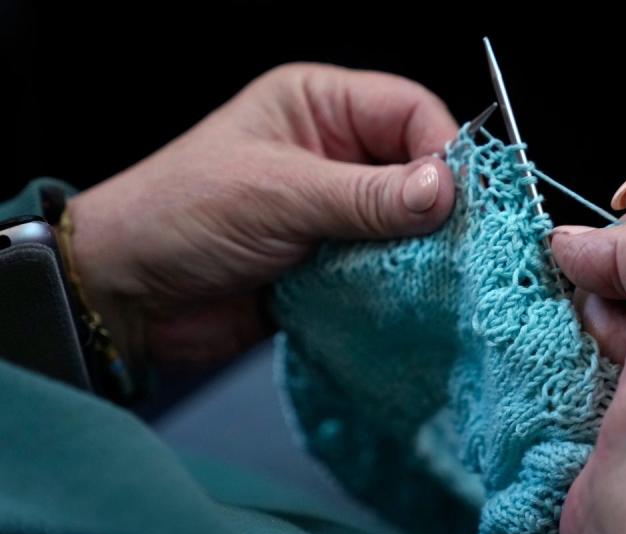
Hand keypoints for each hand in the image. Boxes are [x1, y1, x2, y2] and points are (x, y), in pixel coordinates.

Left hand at [69, 64, 457, 364]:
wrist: (128, 297)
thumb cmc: (181, 216)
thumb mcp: (278, 194)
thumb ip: (366, 197)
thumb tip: (444, 192)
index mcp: (319, 107)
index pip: (409, 112)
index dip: (445, 150)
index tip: (463, 199)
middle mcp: (335, 155)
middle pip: (418, 171)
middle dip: (438, 209)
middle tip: (462, 246)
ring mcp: (336, 213)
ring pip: (408, 227)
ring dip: (420, 253)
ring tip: (436, 278)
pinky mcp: (334, 265)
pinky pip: (387, 271)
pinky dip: (399, 286)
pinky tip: (408, 301)